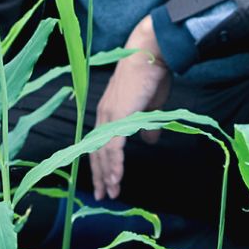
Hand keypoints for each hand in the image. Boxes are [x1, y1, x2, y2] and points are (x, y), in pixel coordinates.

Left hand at [90, 16, 170, 199]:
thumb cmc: (152, 73)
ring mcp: (109, 116)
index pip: (100, 143)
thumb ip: (146, 124)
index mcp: (109, 112)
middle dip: (100, 175)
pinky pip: (113, 147)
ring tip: (111, 192)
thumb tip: (149, 141)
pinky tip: (117, 178)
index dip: (102, 163)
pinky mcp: (118, 117)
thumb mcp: (151, 104)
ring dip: (107, 175)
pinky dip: (114, 164)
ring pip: (102, 153)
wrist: (150, 53)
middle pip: (96, 152)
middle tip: (103, 195)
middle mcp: (104, 115)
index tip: (106, 181)